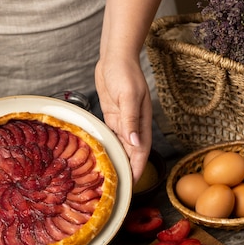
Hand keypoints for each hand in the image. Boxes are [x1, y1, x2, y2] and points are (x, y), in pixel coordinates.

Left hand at [95, 56, 152, 182]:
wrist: (114, 57)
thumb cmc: (125, 73)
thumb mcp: (128, 96)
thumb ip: (131, 120)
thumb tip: (135, 143)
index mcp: (142, 121)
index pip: (141, 150)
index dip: (139, 167)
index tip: (133, 184)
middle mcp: (133, 124)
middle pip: (132, 152)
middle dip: (128, 169)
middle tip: (119, 187)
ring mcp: (122, 121)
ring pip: (121, 146)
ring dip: (117, 160)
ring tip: (109, 177)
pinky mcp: (112, 116)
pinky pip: (111, 136)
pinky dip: (108, 147)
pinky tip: (101, 156)